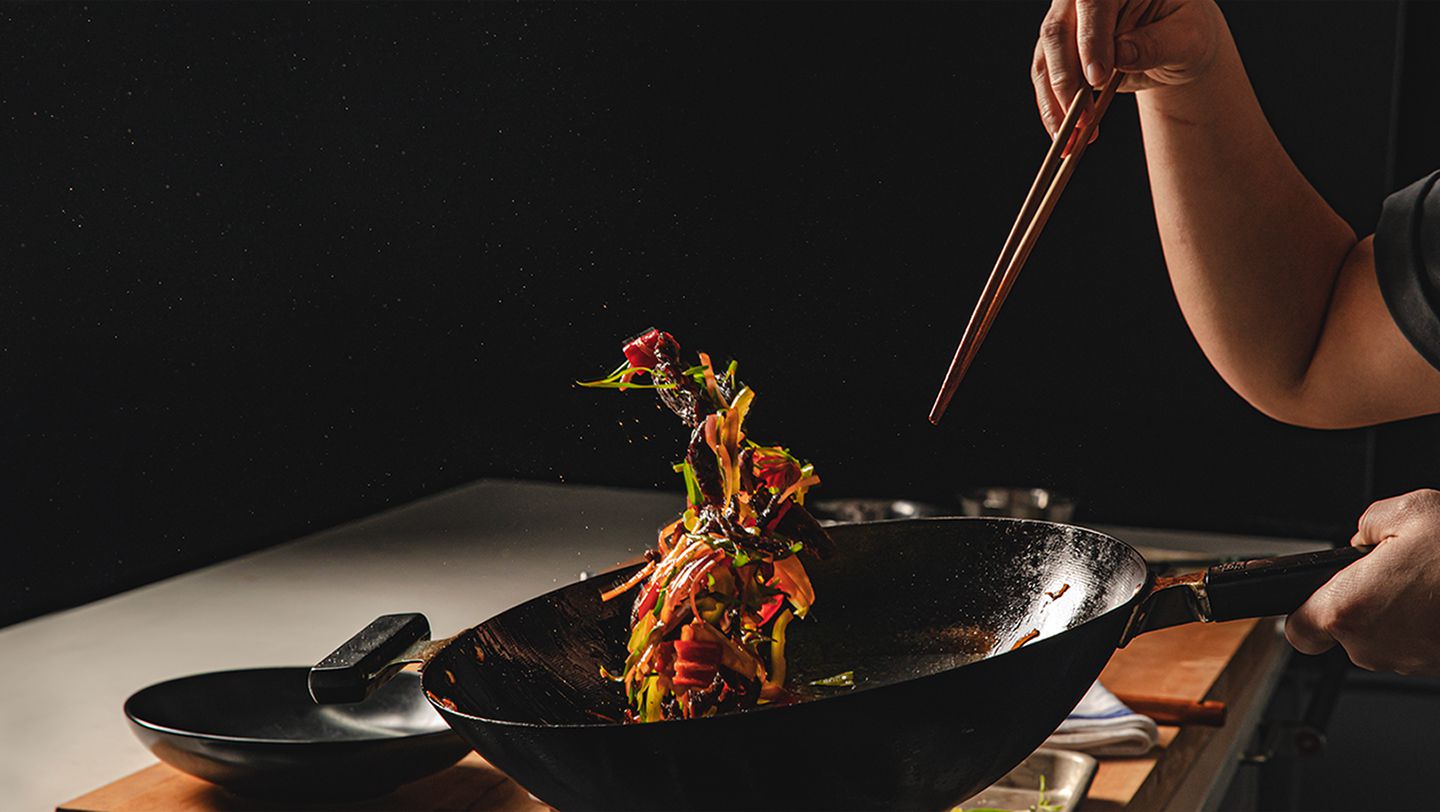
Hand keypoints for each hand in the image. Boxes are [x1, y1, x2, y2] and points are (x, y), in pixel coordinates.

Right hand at [1031, 0, 1226, 137]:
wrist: (1176, 44)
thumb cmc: (1186, 31)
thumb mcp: (1188, 37)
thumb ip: (1157, 43)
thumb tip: (1121, 55)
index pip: (1093, 2)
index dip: (1091, 40)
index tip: (1096, 78)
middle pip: (1057, 30)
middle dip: (1065, 78)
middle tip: (1082, 117)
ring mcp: (1066, 20)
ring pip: (1044, 57)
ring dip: (1053, 101)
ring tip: (1069, 136)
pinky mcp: (1058, 48)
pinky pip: (1044, 77)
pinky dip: (1051, 108)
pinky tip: (1063, 133)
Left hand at [1286, 490, 1439, 674]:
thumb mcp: (1408, 510)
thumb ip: (1367, 523)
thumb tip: (1362, 536)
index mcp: (1349, 607)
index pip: (1298, 630)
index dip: (1305, 611)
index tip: (1316, 595)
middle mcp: (1374, 646)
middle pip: (1345, 633)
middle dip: (1362, 603)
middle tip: (1392, 574)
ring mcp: (1410, 662)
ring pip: (1386, 640)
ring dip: (1400, 614)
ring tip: (1430, 582)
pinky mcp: (1438, 669)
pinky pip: (1419, 646)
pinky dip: (1428, 626)